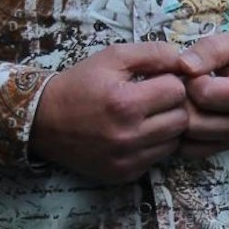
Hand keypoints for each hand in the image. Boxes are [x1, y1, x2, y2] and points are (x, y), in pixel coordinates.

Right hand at [29, 43, 191, 181]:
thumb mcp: (113, 57)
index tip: (154, 81)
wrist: (43, 120)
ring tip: (146, 115)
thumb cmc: (80, 84)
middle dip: (172, 105)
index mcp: (125, 103)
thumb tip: (185, 61)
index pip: (177, 91)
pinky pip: (156, 159)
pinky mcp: (123, 174)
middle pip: (181, 120)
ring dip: (166, 127)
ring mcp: (125, 160)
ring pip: (173, 142)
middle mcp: (127, 136)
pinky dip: (152, 145)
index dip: (169, 81)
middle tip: (153, 98)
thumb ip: (153, 53)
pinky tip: (135, 133)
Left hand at [174, 32, 228, 158]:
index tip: (194, 68)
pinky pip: (189, 150)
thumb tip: (183, 65)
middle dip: (179, 100)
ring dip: (178, 117)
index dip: (190, 77)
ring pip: (187, 138)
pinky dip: (180, 133)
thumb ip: (210, 50)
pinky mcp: (224, 148)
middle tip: (182, 83)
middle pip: (192, 122)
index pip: (204, 94)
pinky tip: (186, 111)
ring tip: (185, 97)